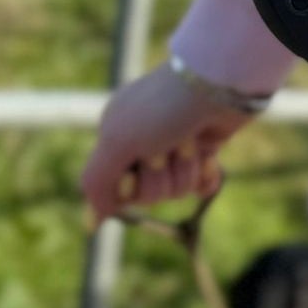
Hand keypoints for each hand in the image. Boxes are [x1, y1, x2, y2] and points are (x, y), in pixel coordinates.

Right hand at [80, 62, 256, 221]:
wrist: (216, 84)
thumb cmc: (162, 109)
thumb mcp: (118, 143)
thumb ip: (97, 182)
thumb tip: (91, 223)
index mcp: (114, 137)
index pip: (115, 190)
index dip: (129, 189)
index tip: (135, 170)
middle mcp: (141, 143)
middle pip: (148, 194)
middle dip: (161, 178)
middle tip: (167, 148)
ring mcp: (174, 146)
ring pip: (176, 189)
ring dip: (185, 170)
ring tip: (191, 141)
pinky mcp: (203, 147)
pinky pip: (199, 183)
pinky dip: (205, 177)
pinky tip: (209, 163)